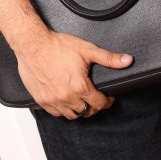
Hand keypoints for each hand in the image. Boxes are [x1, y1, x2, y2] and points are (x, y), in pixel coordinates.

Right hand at [15, 29, 132, 118]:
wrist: (33, 44)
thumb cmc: (57, 45)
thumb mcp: (87, 49)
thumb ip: (109, 58)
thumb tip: (127, 60)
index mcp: (79, 86)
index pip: (99, 103)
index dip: (107, 101)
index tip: (108, 98)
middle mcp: (66, 96)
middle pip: (86, 111)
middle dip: (94, 106)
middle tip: (95, 98)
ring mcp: (53, 100)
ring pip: (71, 115)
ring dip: (79, 109)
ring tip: (82, 100)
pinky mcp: (41, 100)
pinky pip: (56, 113)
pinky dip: (63, 110)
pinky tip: (66, 101)